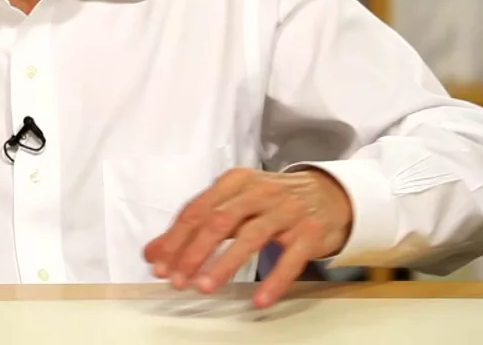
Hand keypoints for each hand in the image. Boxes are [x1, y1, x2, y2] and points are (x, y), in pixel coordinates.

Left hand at [142, 167, 351, 307]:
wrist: (329, 193)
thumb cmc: (272, 201)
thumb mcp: (233, 203)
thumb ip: (195, 225)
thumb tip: (153, 252)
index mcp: (235, 182)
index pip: (198, 209)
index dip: (175, 237)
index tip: (157, 263)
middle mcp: (260, 192)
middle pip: (219, 221)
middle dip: (193, 252)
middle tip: (176, 279)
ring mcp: (287, 211)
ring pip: (251, 237)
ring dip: (224, 264)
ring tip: (204, 287)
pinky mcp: (310, 232)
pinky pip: (291, 258)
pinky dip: (274, 280)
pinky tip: (258, 299)